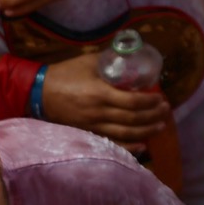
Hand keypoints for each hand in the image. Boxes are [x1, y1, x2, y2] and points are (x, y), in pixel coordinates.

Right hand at [39, 52, 171, 144]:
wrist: (38, 92)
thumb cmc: (64, 74)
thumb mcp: (88, 62)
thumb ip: (110, 61)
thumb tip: (130, 58)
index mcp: (100, 93)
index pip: (132, 101)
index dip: (150, 102)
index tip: (160, 98)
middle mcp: (98, 112)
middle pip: (132, 119)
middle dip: (152, 115)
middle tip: (165, 110)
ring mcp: (92, 125)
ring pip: (125, 133)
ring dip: (145, 131)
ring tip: (159, 126)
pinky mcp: (86, 131)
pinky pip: (111, 142)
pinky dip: (128, 146)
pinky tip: (142, 146)